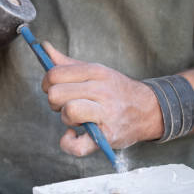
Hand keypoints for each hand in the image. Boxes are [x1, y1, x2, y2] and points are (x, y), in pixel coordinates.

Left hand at [41, 42, 162, 156]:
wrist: (148, 110)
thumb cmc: (114, 91)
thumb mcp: (95, 72)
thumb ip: (67, 63)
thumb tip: (44, 48)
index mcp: (95, 72)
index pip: (54, 74)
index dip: (47, 83)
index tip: (55, 89)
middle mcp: (101, 90)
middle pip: (55, 94)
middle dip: (55, 102)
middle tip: (66, 105)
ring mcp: (105, 114)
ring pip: (67, 113)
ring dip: (65, 119)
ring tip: (77, 118)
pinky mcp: (107, 137)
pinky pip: (77, 145)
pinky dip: (69, 143)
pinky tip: (75, 135)